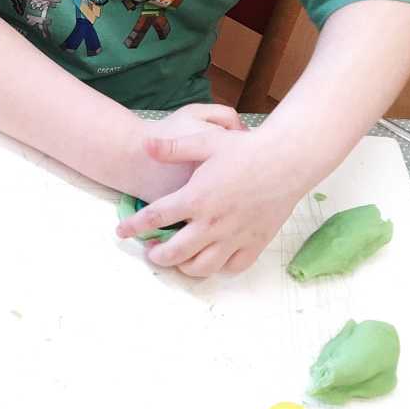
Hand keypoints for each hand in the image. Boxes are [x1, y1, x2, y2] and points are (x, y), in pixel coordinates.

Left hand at [116, 119, 308, 277]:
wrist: (288, 159)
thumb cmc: (246, 148)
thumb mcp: (206, 140)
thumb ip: (173, 147)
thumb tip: (144, 144)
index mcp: (196, 197)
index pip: (154, 217)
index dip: (133, 227)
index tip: (121, 232)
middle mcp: (212, 222)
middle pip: (174, 252)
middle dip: (156, 256)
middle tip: (151, 251)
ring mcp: (234, 236)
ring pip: (202, 267)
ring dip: (184, 267)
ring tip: (178, 259)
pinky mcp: (255, 243)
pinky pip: (233, 267)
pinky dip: (219, 268)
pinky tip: (212, 258)